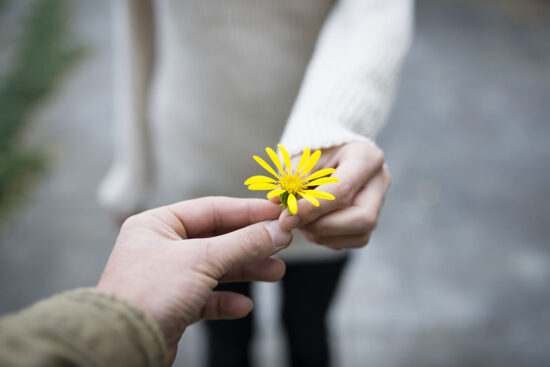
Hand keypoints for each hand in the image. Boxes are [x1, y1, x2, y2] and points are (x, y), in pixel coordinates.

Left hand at [97, 197, 290, 363]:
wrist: (122, 347)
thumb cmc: (147, 295)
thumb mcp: (201, 260)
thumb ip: (242, 243)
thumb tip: (277, 231)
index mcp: (158, 224)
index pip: (211, 209)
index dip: (247, 211)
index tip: (276, 213)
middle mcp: (161, 247)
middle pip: (216, 239)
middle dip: (250, 244)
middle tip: (281, 244)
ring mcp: (167, 277)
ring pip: (215, 268)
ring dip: (245, 271)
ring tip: (275, 272)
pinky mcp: (172, 305)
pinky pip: (205, 297)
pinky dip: (225, 300)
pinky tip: (242, 306)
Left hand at [279, 141, 389, 248]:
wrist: (335, 153)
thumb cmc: (319, 151)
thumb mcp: (305, 155)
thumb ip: (293, 176)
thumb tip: (277, 201)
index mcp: (366, 158)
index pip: (342, 191)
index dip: (312, 208)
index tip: (285, 218)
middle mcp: (379, 182)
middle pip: (362, 219)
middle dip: (322, 226)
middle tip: (292, 223)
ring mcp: (379, 204)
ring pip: (359, 236)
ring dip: (322, 235)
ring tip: (299, 221)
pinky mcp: (369, 221)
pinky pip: (351, 241)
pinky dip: (326, 237)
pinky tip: (310, 224)